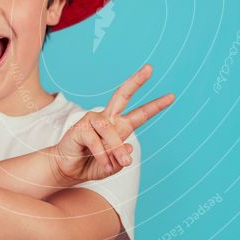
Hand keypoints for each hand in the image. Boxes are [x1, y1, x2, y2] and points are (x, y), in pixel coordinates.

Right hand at [51, 64, 173, 183]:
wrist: (68, 170)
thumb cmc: (91, 165)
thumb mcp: (112, 167)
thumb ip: (120, 160)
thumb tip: (128, 150)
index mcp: (119, 126)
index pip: (140, 114)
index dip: (155, 106)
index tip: (171, 96)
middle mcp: (107, 119)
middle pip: (122, 95)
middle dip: (136, 81)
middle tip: (150, 68)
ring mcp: (93, 120)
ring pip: (110, 130)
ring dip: (115, 149)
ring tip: (117, 164)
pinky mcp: (81, 127)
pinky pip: (96, 141)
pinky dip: (101, 155)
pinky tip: (102, 163)